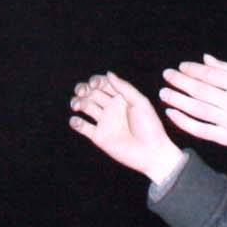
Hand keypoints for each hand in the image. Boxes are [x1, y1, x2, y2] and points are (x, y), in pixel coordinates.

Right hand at [69, 72, 183, 183]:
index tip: (94, 85)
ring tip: (77, 106)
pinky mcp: (98, 137)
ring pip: (84, 107)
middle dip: (83, 90)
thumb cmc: (149, 126)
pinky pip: (82, 127)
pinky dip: (75, 122)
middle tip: (82, 93)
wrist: (151, 153)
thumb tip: (107, 73)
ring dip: (77, 102)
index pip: (103, 83)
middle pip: (90, 93)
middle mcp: (110, 108)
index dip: (95, 81)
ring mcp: (104, 122)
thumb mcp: (140, 102)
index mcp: (121, 98)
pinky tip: (76, 120)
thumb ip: (124, 87)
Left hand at [159, 55, 226, 161]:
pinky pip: (201, 130)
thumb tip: (205, 59)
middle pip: (202, 92)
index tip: (181, 66)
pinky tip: (172, 113)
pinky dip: (184, 122)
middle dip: (181, 82)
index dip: (194, 70)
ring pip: (198, 110)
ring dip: (178, 101)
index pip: (212, 76)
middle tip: (167, 75)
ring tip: (164, 93)